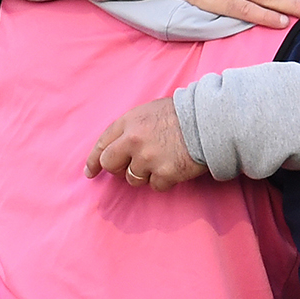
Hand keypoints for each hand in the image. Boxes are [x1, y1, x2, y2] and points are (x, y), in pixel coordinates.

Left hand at [85, 98, 207, 191]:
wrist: (208, 120)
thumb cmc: (182, 114)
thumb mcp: (150, 112)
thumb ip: (131, 128)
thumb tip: (119, 149)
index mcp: (129, 122)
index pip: (102, 143)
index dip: (94, 160)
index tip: (90, 172)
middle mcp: (134, 140)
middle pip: (111, 164)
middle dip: (118, 169)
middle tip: (131, 168)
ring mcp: (148, 158)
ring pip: (133, 179)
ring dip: (145, 174)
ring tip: (163, 160)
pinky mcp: (165, 173)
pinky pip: (155, 186)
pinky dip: (164, 180)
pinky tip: (175, 167)